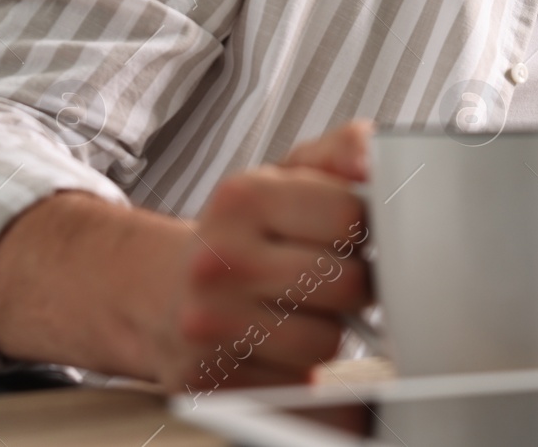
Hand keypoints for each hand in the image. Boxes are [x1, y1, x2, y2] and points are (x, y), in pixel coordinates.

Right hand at [158, 120, 374, 396]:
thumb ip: (344, 150)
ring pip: (326, 343)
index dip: (363, 227)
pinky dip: (297, 370)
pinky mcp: (208, 382)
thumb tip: (370, 160)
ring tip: (297, 310)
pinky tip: (273, 344)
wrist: (166, 292)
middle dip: (350, 282)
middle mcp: (216, 261)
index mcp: (243, 197)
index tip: (347, 231)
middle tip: (324, 274)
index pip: (351, 215)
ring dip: (325, 330)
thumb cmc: (246, 234)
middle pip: (347, 284)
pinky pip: (298, 387)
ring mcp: (207, 326)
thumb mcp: (291, 175)